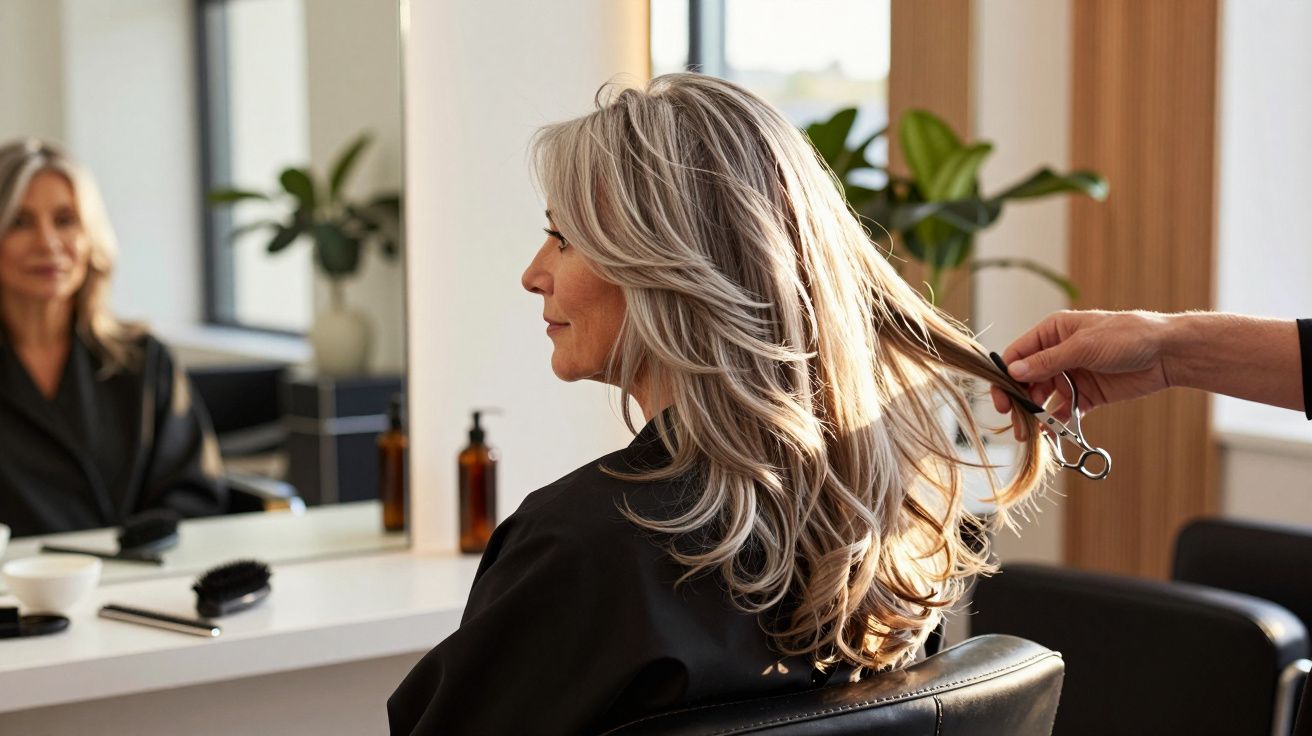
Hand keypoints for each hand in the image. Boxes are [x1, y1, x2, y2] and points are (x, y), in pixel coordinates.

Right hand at [990, 310, 1174, 428]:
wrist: (1167, 353)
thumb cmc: (1127, 336)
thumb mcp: (1083, 346)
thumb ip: (1047, 361)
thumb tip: (1013, 372)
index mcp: (1052, 333)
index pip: (1018, 355)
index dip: (1006, 376)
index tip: (1001, 398)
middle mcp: (1057, 354)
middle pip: (1026, 380)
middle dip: (1018, 401)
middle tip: (1014, 423)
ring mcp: (1071, 376)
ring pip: (1042, 398)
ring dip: (1033, 415)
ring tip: (1028, 434)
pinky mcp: (1086, 395)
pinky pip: (1063, 410)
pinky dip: (1054, 422)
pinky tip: (1047, 433)